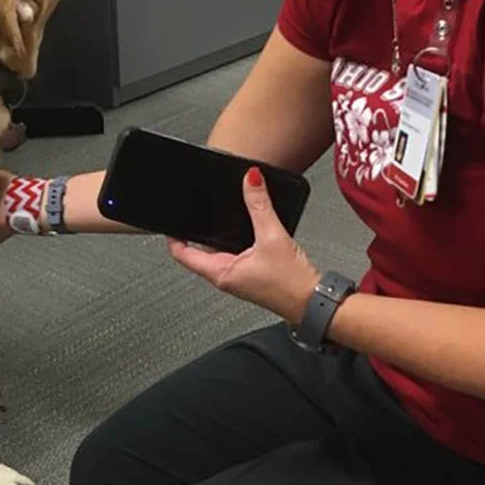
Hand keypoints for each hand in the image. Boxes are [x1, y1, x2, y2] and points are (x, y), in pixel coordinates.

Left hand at [168, 167, 319, 324]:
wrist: (315, 304)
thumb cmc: (292, 286)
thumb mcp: (272, 237)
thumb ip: (260, 206)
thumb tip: (250, 180)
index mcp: (220, 272)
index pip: (182, 254)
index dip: (172, 235)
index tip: (169, 219)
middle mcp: (226, 276)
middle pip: (198, 251)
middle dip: (195, 230)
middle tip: (192, 210)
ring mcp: (239, 276)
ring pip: (218, 251)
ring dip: (216, 235)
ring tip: (214, 214)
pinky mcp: (252, 274)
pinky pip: (234, 254)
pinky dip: (233, 239)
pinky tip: (242, 228)